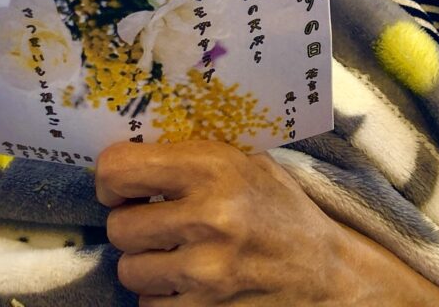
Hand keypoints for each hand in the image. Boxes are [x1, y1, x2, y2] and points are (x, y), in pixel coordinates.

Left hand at [96, 139, 345, 304]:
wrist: (328, 273)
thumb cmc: (281, 210)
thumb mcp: (246, 163)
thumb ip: (192, 156)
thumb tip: (132, 148)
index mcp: (213, 168)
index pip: (119, 169)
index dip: (110, 180)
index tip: (122, 190)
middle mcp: (208, 216)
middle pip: (118, 227)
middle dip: (131, 227)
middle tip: (154, 225)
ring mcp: (207, 270)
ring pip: (129, 271)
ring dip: (146, 266)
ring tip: (174, 256)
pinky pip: (149, 306)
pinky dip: (163, 298)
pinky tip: (189, 284)